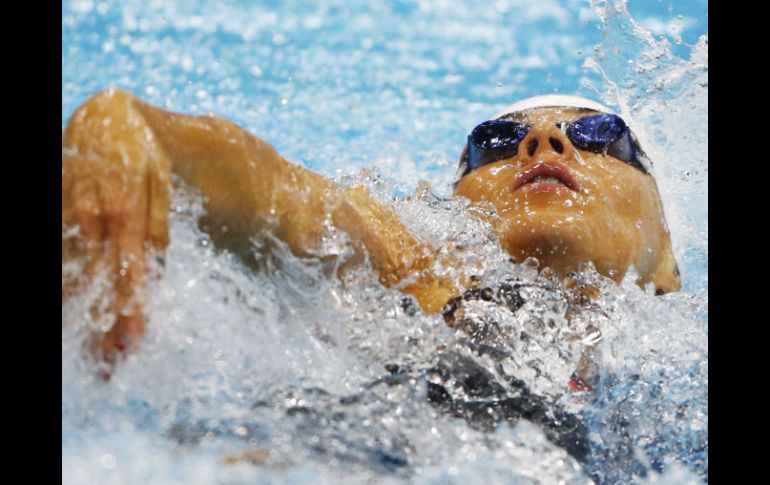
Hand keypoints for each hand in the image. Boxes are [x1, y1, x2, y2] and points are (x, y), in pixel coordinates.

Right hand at [62, 89, 171, 362]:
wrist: (104, 118)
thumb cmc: (141, 155)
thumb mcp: (160, 186)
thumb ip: (156, 231)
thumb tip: (156, 279)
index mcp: (126, 214)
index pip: (128, 276)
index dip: (130, 314)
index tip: (130, 348)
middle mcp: (92, 220)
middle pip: (97, 286)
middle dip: (103, 329)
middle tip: (108, 370)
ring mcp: (68, 218)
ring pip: (70, 278)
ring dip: (78, 320)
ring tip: (88, 356)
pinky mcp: (55, 214)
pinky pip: (55, 259)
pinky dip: (61, 291)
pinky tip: (68, 316)